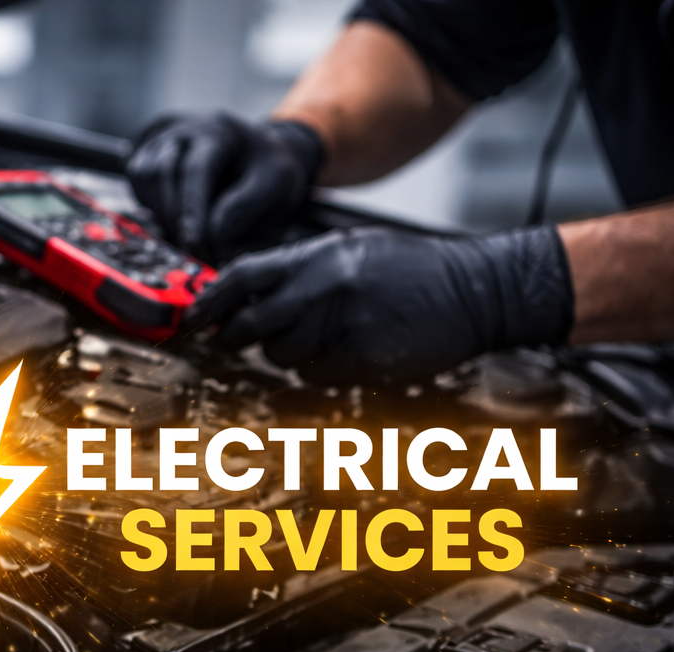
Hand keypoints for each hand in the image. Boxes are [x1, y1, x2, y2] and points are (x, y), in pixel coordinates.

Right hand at [127, 113, 324, 261]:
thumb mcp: (275, 185)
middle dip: (173, 217)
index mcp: (218, 133)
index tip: (194, 244)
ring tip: (182, 237)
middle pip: (161, 171)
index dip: (191, 210)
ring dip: (159, 212)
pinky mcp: (150, 155)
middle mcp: (184, 131)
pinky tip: (173, 222)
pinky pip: (138, 182)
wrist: (258, 156)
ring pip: (144, 176)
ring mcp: (163, 141)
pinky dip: (150, 206)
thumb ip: (245, 207)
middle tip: (189, 251)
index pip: (196, 170)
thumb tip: (211, 234)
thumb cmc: (267, 171)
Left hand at [191, 224, 573, 384]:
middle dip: (239, 337)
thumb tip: (248, 296)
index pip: (243, 277)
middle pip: (252, 324)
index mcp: (319, 256)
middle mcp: (325, 287)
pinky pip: (318, 377)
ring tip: (325, 338)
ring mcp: (345, 324)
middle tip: (242, 340)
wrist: (479, 289)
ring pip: (283, 355)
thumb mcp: (353, 252)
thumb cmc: (415, 271)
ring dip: (291, 355)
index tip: (194, 318)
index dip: (211, 301)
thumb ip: (300, 270)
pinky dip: (323, 372)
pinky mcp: (364, 358)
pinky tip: (350, 354)